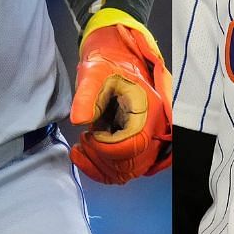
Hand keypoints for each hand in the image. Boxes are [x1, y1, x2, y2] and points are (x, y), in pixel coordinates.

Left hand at [69, 10, 172, 183]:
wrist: (116, 63)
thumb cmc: (107, 66)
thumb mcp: (94, 72)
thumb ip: (87, 94)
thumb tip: (79, 119)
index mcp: (148, 108)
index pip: (134, 145)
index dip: (107, 147)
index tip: (89, 136)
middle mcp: (154, 128)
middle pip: (132, 163)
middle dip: (102, 157)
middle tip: (84, 139)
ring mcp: (148, 140)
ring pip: (128, 171)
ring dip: (101, 165)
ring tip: (83, 145)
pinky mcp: (138, 147)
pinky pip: (125, 170)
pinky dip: (103, 169)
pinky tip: (84, 156)